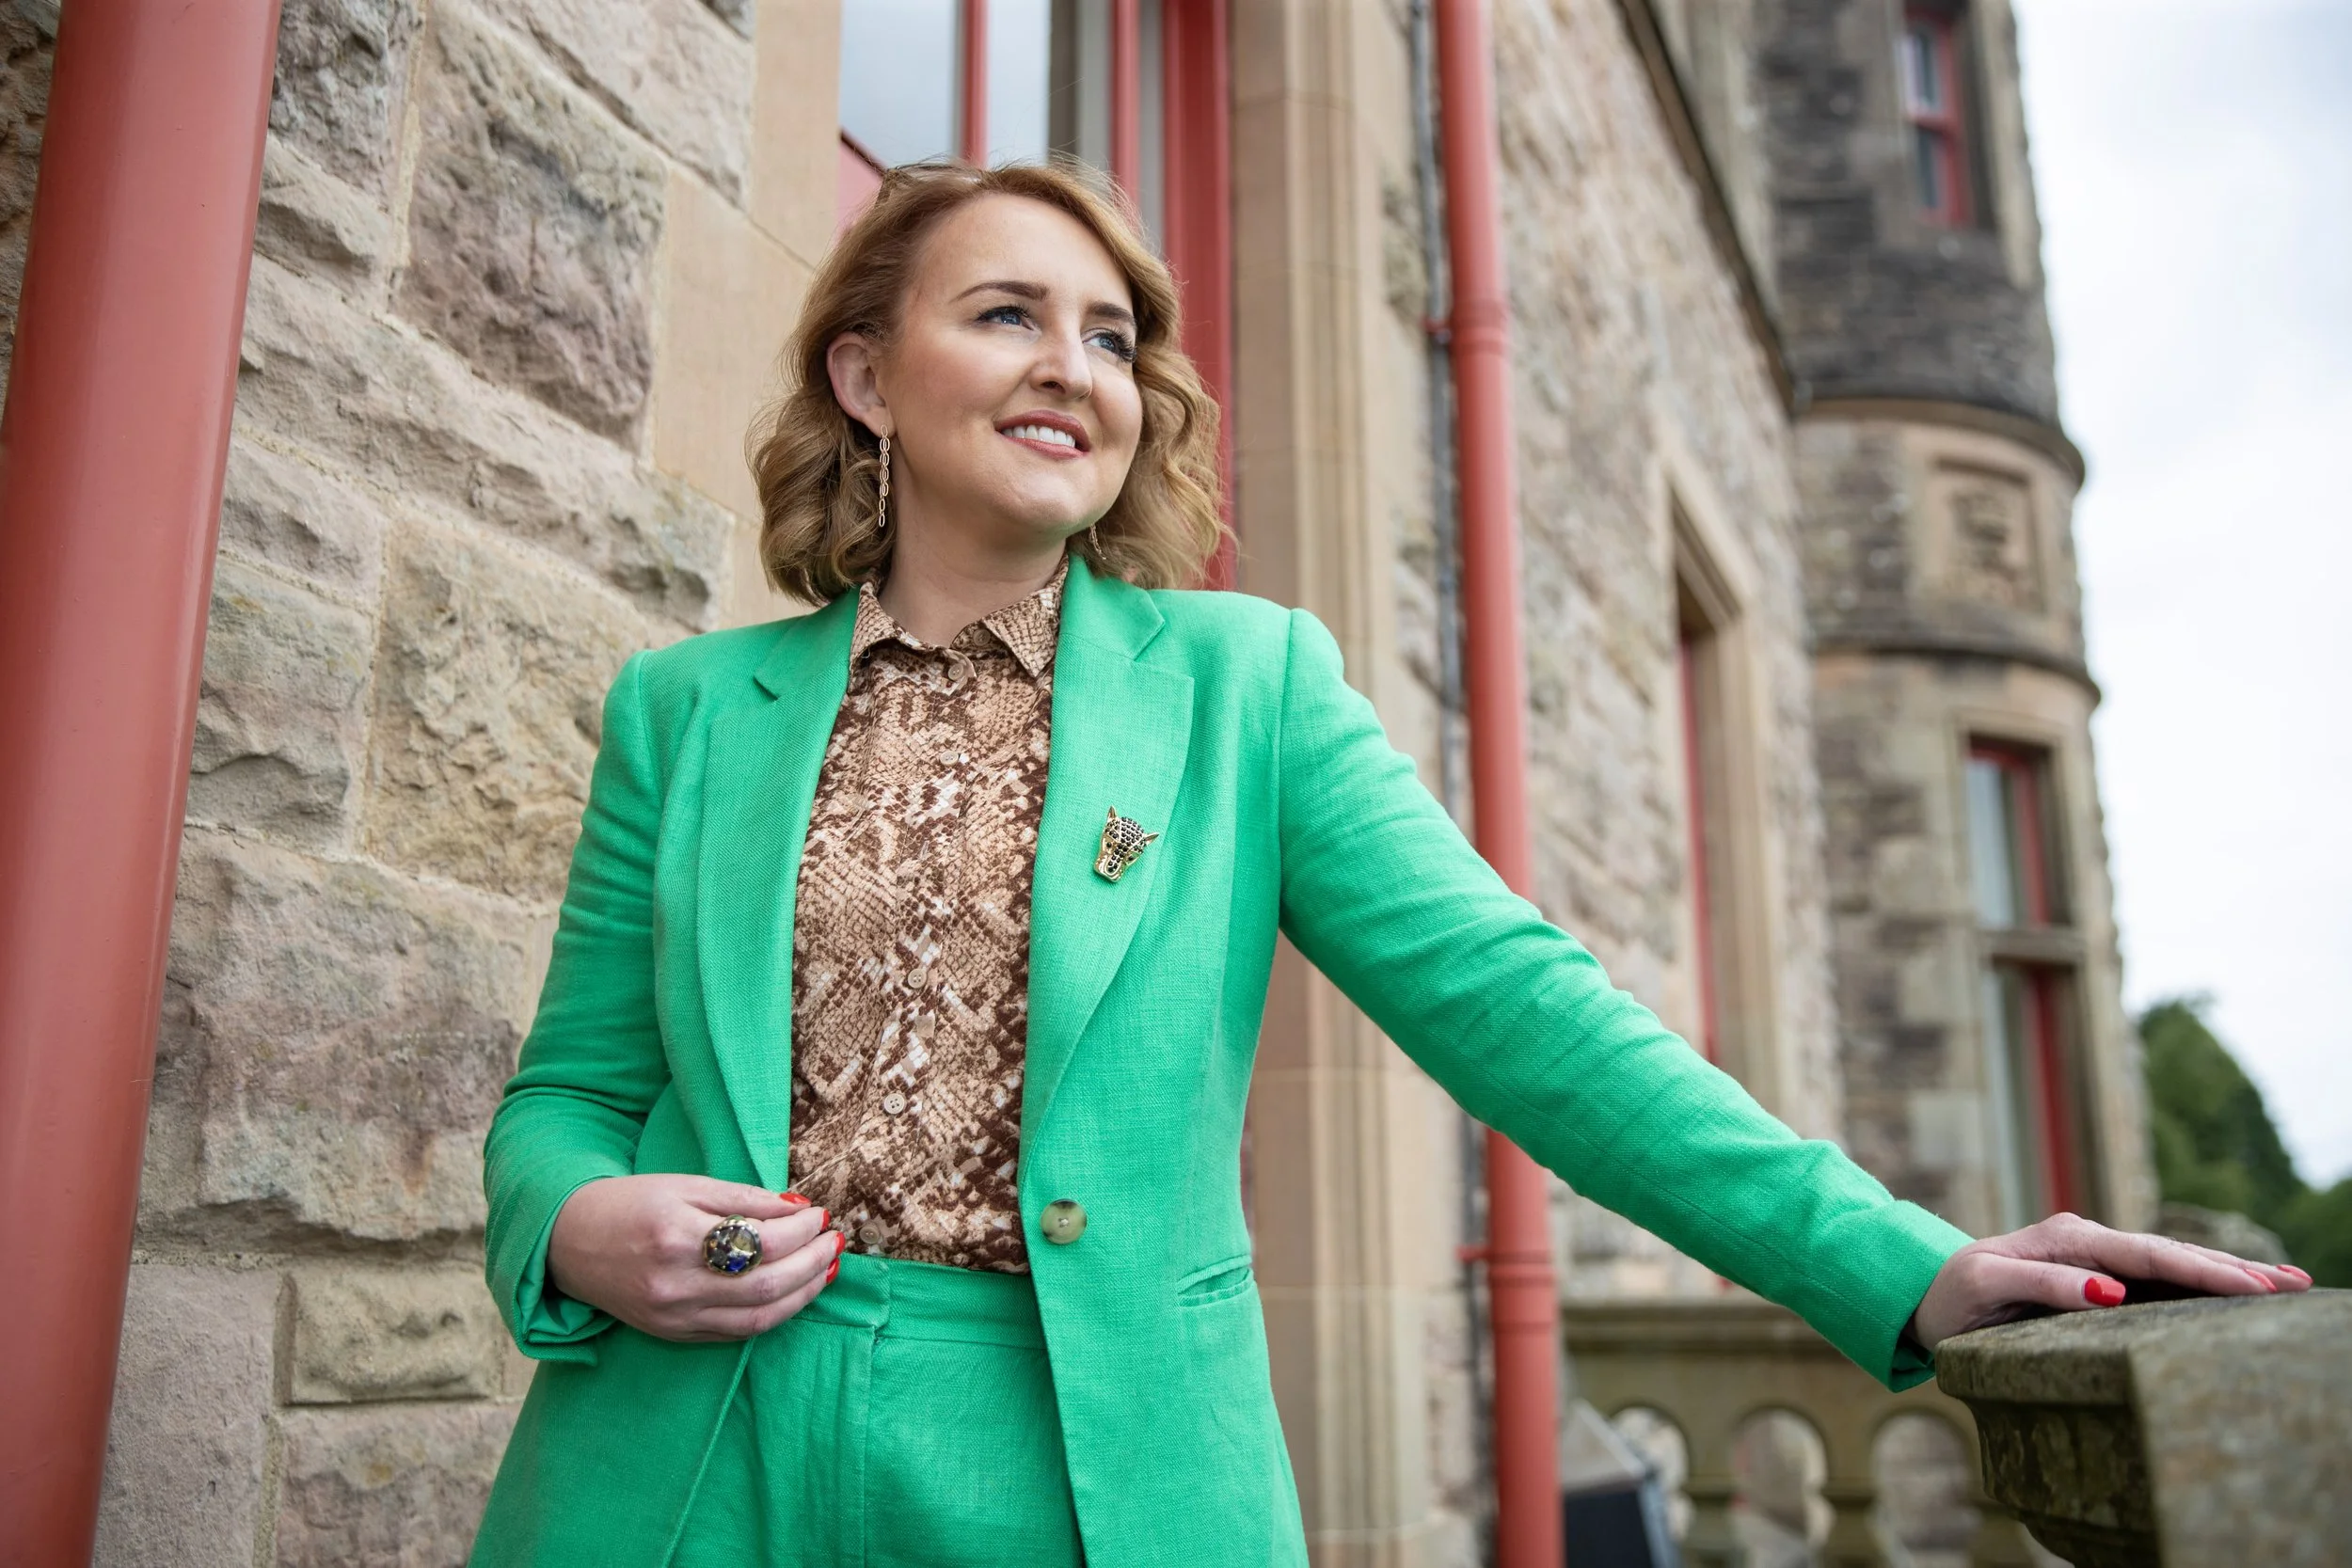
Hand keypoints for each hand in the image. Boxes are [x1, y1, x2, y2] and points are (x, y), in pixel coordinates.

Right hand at [546, 1175, 847, 1342]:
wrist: (568, 1242)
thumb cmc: (631, 1204)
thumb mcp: (685, 1185)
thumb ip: (743, 1198)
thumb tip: (798, 1207)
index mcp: (676, 1237)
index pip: (760, 1243)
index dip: (801, 1231)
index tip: (821, 1214)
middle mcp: (675, 1285)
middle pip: (765, 1286)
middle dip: (811, 1264)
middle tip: (836, 1242)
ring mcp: (673, 1317)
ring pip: (757, 1319)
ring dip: (802, 1295)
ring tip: (827, 1269)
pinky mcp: (673, 1335)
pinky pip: (735, 1333)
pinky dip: (772, 1315)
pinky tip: (794, 1293)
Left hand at [1908, 1210, 2310, 1350]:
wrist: (1924, 1294)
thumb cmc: (1952, 1295)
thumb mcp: (1986, 1289)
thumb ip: (2045, 1285)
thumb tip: (2113, 1290)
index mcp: (2066, 1239)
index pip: (2147, 1255)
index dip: (2203, 1271)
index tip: (2253, 1287)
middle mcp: (2087, 1241)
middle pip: (2171, 1254)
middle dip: (2233, 1270)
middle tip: (2295, 1285)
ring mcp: (2094, 1257)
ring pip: (2170, 1264)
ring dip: (2226, 1275)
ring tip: (2283, 1285)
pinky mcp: (2094, 1277)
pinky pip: (2155, 1279)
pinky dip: (2197, 1283)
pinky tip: (2232, 1292)